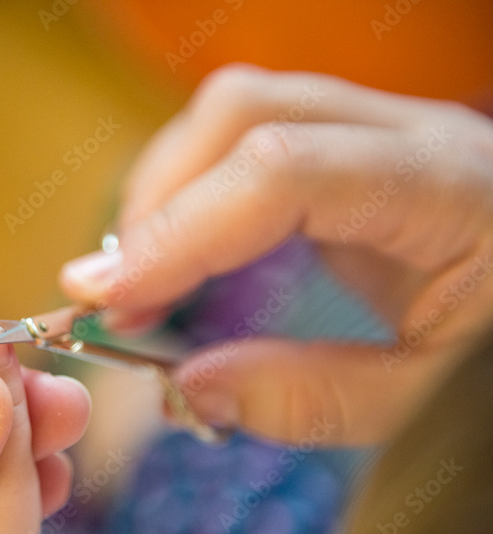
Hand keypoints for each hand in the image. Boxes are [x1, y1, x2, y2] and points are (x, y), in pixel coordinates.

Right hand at [60, 64, 492, 443]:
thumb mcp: (436, 400)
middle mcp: (409, 137)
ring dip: (166, 194)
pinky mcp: (350, 153)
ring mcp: (378, 133)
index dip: (179, 231)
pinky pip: (249, 144)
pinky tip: (178, 256)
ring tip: (134, 283)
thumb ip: (316, 398)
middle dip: (157, 203)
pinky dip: (193, 196)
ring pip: (239, 115)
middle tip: (110, 297)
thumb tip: (188, 388)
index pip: (283, 173)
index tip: (105, 298)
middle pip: (246, 114)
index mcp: (448, 189)